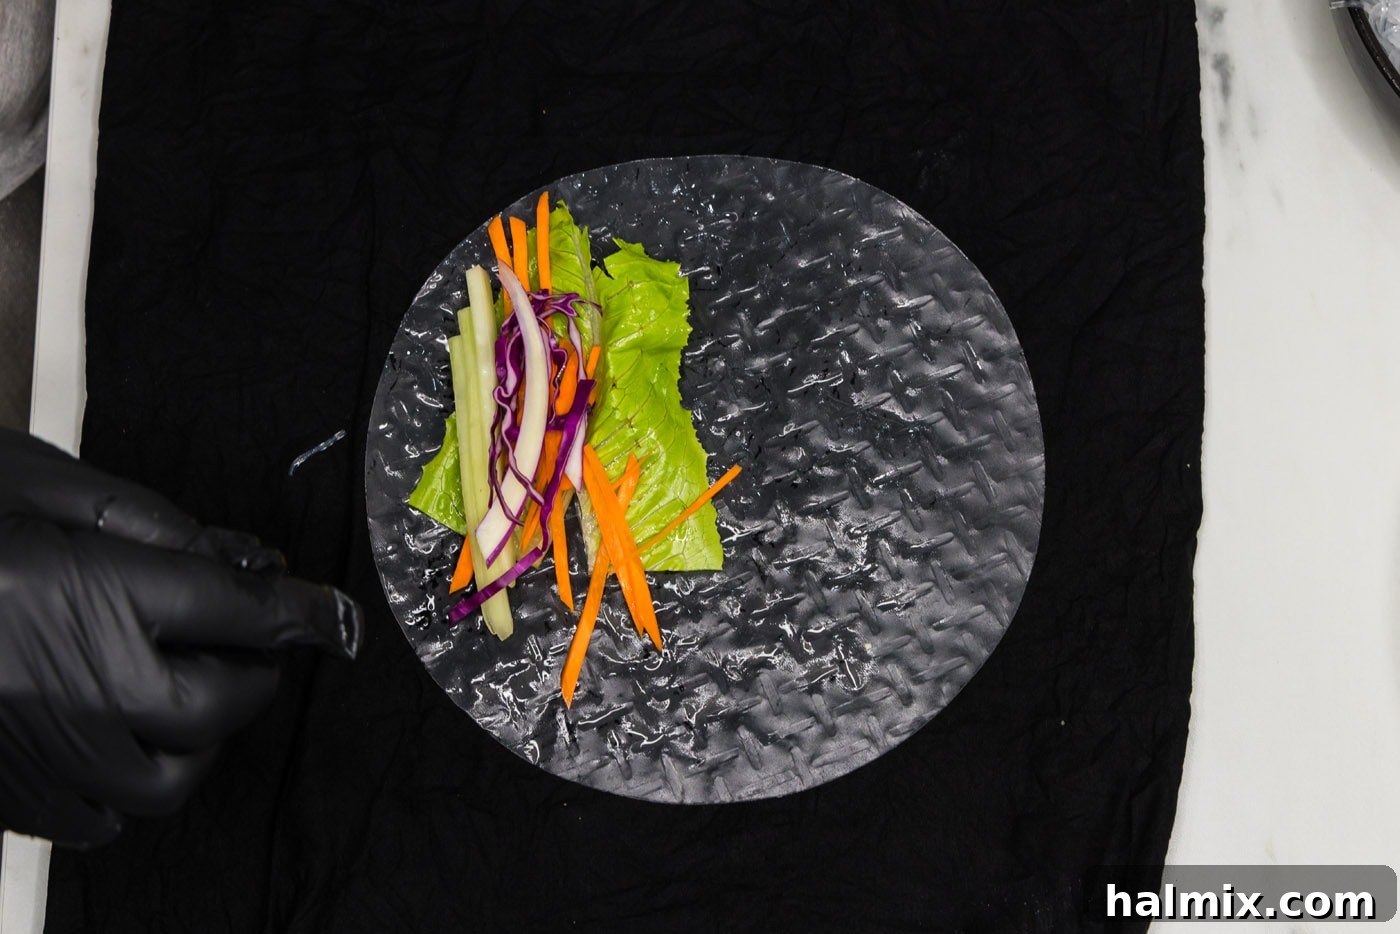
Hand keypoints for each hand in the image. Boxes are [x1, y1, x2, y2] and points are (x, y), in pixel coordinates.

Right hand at [0, 428, 361, 846]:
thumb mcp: (31, 482)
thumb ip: (145, 521)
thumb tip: (240, 554)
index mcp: (82, 591)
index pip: (236, 611)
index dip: (300, 612)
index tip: (332, 618)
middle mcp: (70, 681)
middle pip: (218, 704)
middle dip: (250, 674)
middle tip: (249, 646)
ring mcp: (35, 750)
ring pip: (170, 777)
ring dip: (200, 737)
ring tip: (190, 694)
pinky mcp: (4, 791)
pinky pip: (104, 817)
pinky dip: (133, 782)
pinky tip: (119, 737)